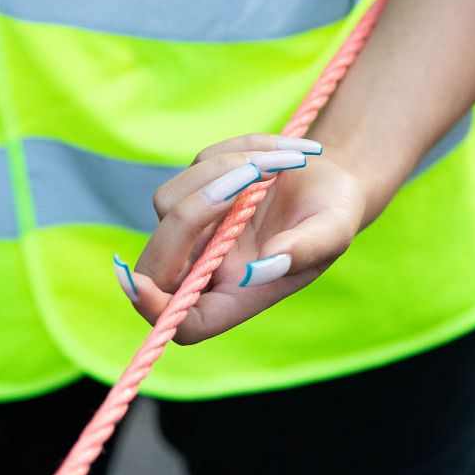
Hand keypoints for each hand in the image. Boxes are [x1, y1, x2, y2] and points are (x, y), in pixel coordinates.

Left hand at [114, 134, 371, 343]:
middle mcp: (209, 266)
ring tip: (275, 164)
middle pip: (156, 266)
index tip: (140, 286)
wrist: (331, 175)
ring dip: (222, 173)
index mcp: (238, 295)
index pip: (183, 322)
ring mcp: (197, 228)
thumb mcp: (333, 231)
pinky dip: (231, 153)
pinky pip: (192, 170)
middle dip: (185, 222)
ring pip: (167, 205)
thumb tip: (258, 270)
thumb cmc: (335, 214)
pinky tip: (270, 154)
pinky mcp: (195, 189)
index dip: (157, 311)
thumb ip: (302, 251)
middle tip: (241, 183)